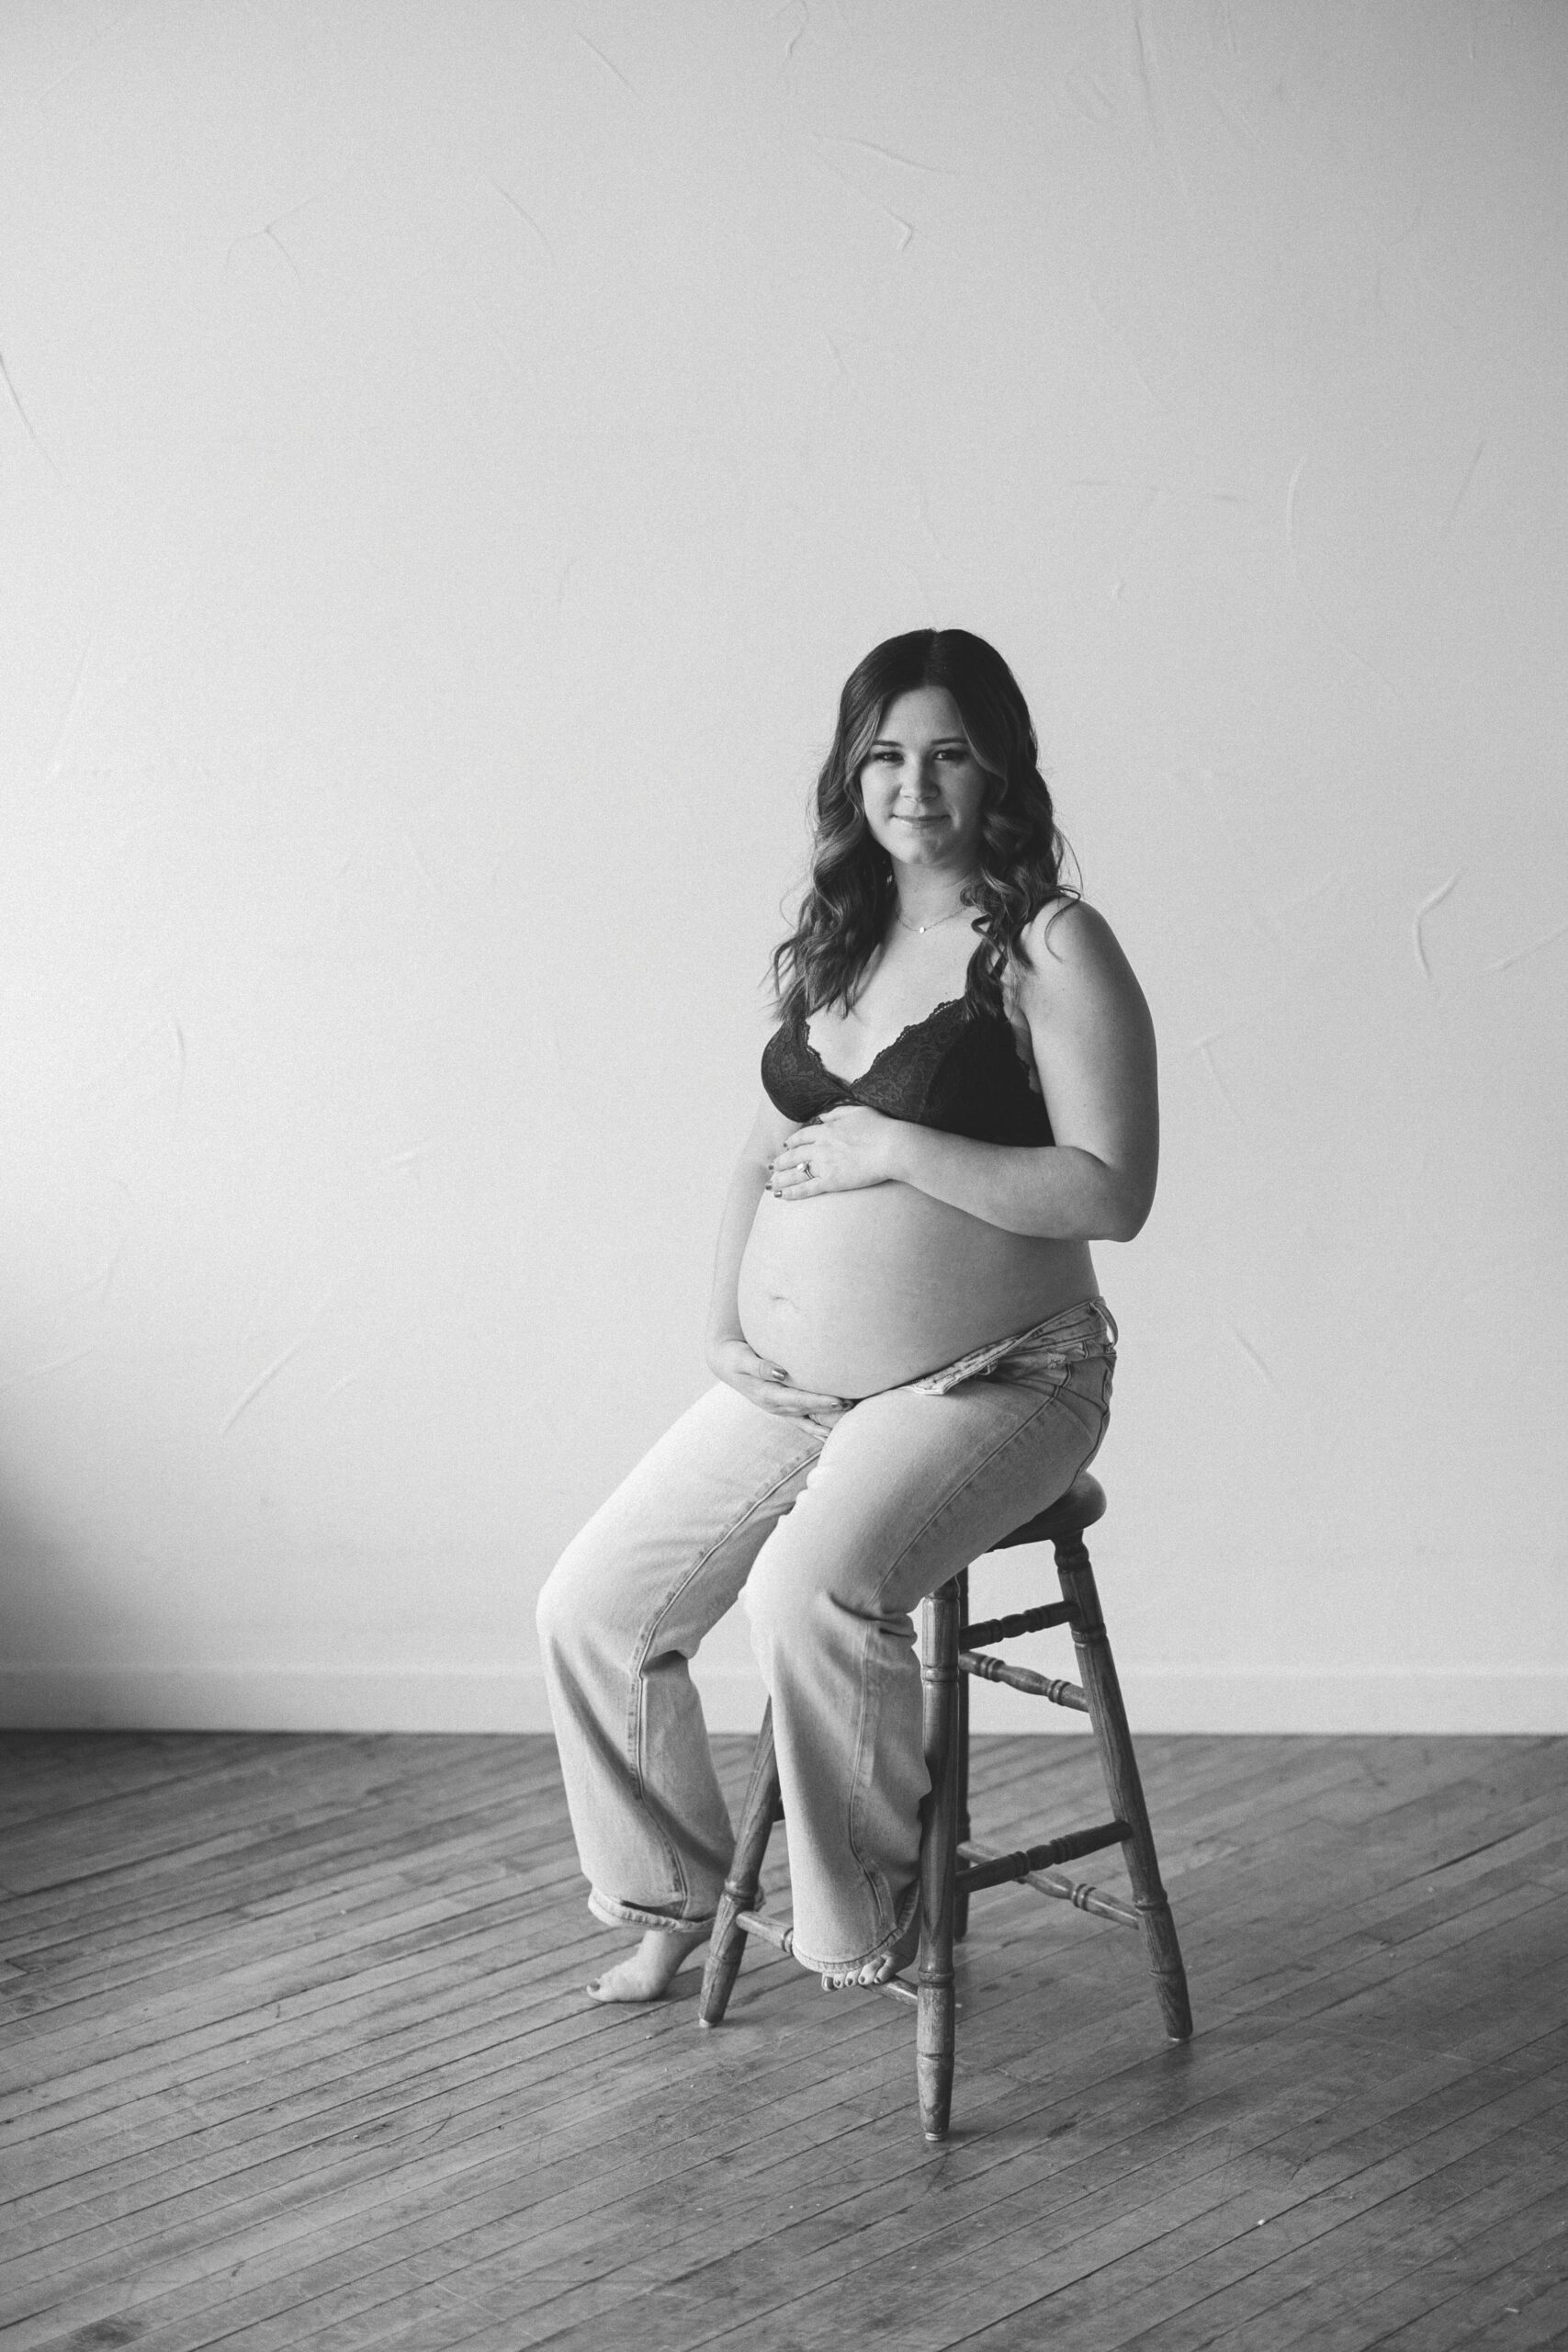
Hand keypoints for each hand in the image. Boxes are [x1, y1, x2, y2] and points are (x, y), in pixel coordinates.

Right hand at [706, 1337, 852, 1419]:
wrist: (724, 1362)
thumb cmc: (735, 1356)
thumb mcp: (742, 1359)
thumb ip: (760, 1366)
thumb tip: (780, 1374)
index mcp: (766, 1395)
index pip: (798, 1400)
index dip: (819, 1401)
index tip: (839, 1401)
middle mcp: (774, 1406)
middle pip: (807, 1411)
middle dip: (829, 1411)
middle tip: (853, 1406)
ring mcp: (778, 1409)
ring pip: (807, 1418)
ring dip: (827, 1420)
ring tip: (850, 1420)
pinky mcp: (781, 1406)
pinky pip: (802, 1420)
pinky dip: (817, 1428)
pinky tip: (832, 1435)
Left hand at [767, 1104, 907, 1200]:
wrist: (892, 1147)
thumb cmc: (880, 1128)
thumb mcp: (857, 1111)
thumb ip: (837, 1113)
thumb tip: (823, 1115)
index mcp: (826, 1129)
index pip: (801, 1136)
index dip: (791, 1143)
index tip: (785, 1147)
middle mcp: (820, 1146)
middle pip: (793, 1155)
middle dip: (780, 1162)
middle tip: (772, 1167)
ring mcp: (825, 1164)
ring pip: (795, 1172)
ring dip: (781, 1179)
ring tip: (770, 1185)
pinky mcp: (832, 1181)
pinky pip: (806, 1188)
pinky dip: (792, 1193)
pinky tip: (782, 1196)